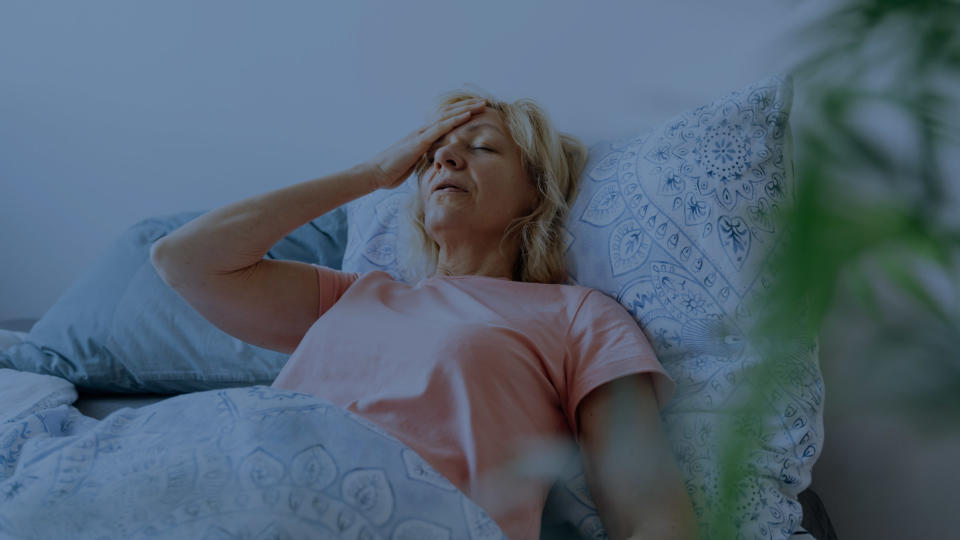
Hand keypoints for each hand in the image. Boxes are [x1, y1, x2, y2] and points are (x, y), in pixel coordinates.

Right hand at [364, 98, 485, 189]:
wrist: (376, 173)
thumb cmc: (393, 171)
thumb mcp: (415, 164)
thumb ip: (425, 159)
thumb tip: (435, 162)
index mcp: (422, 137)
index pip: (445, 122)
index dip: (460, 115)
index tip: (476, 111)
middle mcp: (423, 131)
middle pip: (448, 115)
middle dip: (467, 107)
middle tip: (484, 102)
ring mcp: (421, 134)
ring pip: (447, 117)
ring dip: (465, 109)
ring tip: (481, 104)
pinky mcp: (419, 141)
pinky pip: (440, 128)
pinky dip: (454, 120)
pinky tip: (466, 115)